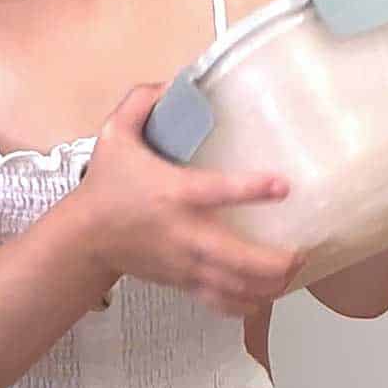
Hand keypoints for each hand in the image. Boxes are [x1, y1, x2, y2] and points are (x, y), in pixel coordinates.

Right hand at [76, 84, 303, 316]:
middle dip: (275, 262)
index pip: (217, 192)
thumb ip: (142, 103)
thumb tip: (172, 82)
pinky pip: (220, 302)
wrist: (85, 237)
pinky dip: (246, 304)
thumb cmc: (105, 186)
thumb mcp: (114, 134)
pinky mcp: (183, 282)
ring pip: (235, 286)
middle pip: (237, 258)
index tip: (284, 185)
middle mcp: (184, 233)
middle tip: (302, 251)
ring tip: (294, 272)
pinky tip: (266, 296)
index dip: (252, 189)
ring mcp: (185, 263)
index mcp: (173, 193)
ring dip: (270, 285)